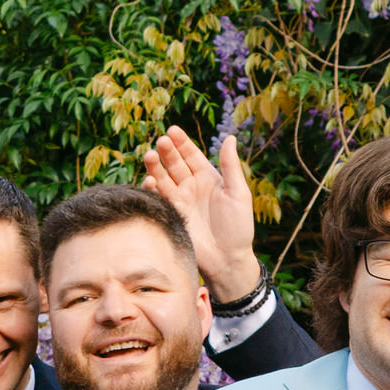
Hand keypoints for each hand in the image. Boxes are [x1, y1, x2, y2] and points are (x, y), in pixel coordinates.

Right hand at [143, 124, 262, 300]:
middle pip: (175, 163)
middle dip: (167, 152)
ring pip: (163, 178)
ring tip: (150, 155)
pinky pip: (158, 198)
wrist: (227, 259)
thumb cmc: (239, 227)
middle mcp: (192, 186)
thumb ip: (231, 166)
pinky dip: (152, 189)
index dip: (182, 142)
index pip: (191, 155)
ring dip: (155, 167)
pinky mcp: (172, 215)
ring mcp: (180, 200)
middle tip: (161, 142)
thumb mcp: (239, 193)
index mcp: (209, 178)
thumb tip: (230, 137)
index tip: (172, 130)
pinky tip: (149, 181)